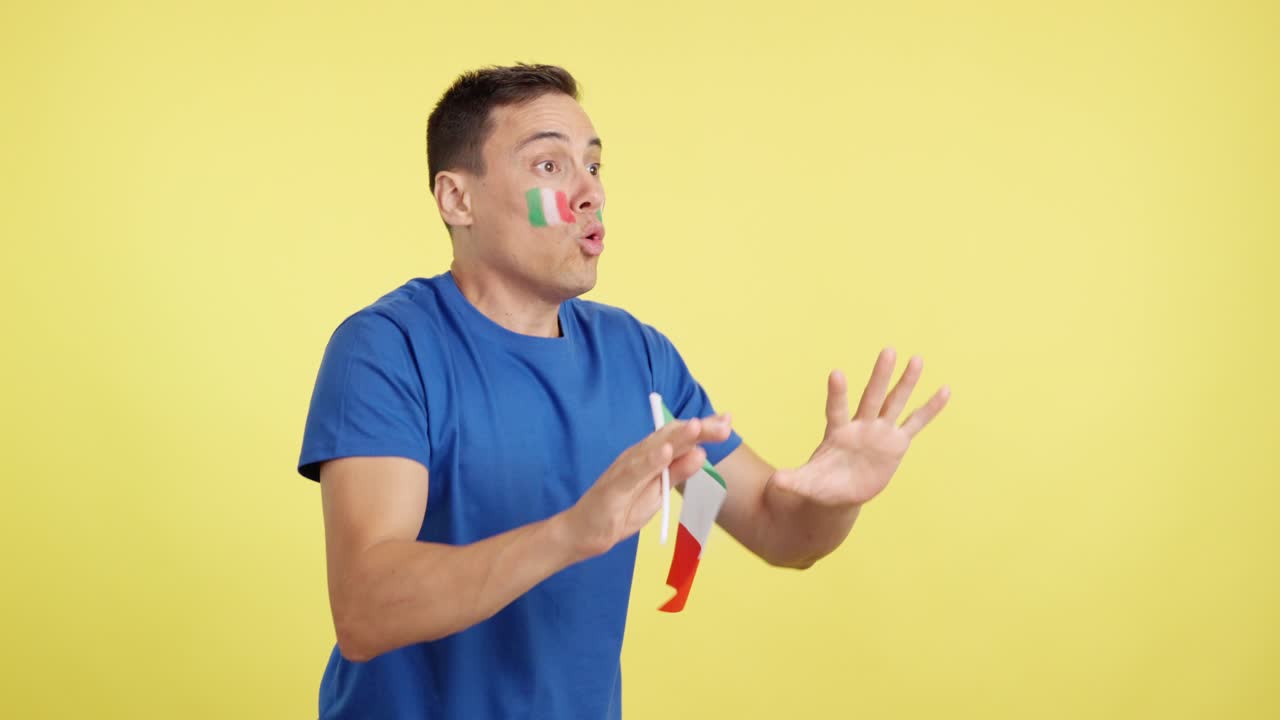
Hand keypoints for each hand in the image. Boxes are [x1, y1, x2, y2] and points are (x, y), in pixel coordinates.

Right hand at [562, 413, 732, 558]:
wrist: (584, 532)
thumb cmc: (621, 510)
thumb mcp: (658, 493)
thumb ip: (677, 473)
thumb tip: (702, 453)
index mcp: (650, 456)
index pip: (678, 436)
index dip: (704, 428)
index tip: (728, 421)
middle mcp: (638, 455)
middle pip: (670, 435)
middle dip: (699, 428)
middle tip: (725, 422)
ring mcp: (625, 468)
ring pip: (653, 448)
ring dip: (676, 437)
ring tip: (697, 427)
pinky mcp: (614, 486)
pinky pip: (634, 471)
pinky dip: (650, 460)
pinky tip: (665, 451)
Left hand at [769, 348, 949, 506]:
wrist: (841, 490)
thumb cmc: (822, 484)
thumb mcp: (807, 484)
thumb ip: (794, 481)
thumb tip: (776, 483)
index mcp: (837, 433)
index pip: (837, 409)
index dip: (837, 394)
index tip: (837, 374)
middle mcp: (860, 426)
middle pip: (871, 397)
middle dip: (880, 376)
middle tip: (888, 350)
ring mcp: (880, 432)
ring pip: (894, 403)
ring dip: (906, 383)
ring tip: (917, 359)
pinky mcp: (896, 443)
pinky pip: (916, 423)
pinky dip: (930, 409)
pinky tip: (944, 390)